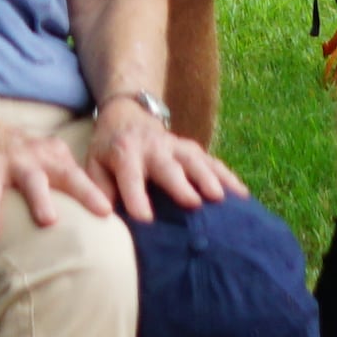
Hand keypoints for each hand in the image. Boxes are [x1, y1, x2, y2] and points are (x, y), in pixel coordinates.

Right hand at [0, 104, 114, 244]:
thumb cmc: (15, 157)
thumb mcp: (42, 163)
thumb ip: (63, 185)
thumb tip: (93, 219)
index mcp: (56, 155)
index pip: (82, 177)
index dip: (100, 194)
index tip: (117, 214)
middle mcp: (38, 156)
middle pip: (66, 174)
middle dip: (86, 191)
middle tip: (103, 210)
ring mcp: (13, 160)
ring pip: (31, 180)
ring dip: (40, 199)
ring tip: (48, 221)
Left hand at [94, 103, 246, 216]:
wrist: (128, 116)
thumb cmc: (109, 151)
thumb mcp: (93, 165)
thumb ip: (96, 189)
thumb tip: (103, 218)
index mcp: (124, 153)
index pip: (130, 177)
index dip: (136, 198)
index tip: (145, 220)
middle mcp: (153, 148)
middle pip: (168, 166)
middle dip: (181, 184)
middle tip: (193, 203)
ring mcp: (176, 146)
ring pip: (195, 161)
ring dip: (209, 178)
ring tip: (221, 199)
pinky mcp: (193, 149)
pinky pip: (213, 162)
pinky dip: (228, 177)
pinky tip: (242, 196)